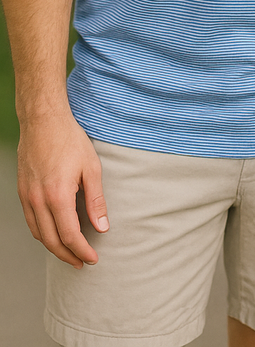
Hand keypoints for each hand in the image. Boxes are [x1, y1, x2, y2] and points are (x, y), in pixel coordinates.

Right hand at [17, 113, 108, 267]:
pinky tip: (53, 233)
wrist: (43, 121)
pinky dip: (42, 234)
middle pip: (52, 241)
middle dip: (68, 256)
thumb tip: (102, 227)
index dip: (82, 251)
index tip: (93, 259)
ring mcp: (27, 197)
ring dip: (54, 248)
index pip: (70, 235)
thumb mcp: (92, 167)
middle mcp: (38, 201)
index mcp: (58, 196)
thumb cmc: (70, 140)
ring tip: (69, 253)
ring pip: (38, 234)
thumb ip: (96, 200)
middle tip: (82, 263)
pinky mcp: (22, 191)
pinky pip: (31, 221)